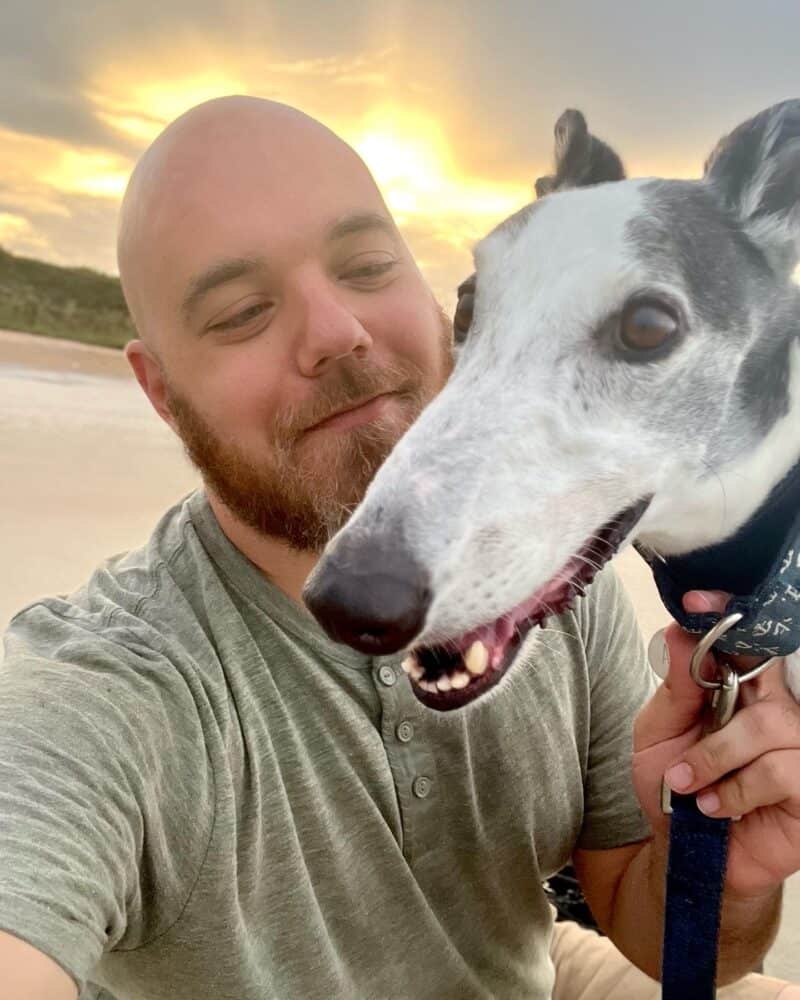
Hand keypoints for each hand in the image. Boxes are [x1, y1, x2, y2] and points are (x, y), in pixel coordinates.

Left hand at [632, 590, 799, 896]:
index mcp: (746, 690)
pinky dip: (738, 791)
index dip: (730, 615)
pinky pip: (782, 772)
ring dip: (717, 762)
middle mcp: (781, 713)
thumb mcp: (660, 732)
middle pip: (764, 684)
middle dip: (712, 731)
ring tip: (692, 791)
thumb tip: (677, 630)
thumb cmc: (674, 786)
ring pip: (769, 727)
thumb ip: (676, 685)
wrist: (684, 853)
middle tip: (677, 767)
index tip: (698, 599)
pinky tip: (719, 810)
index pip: (750, 642)